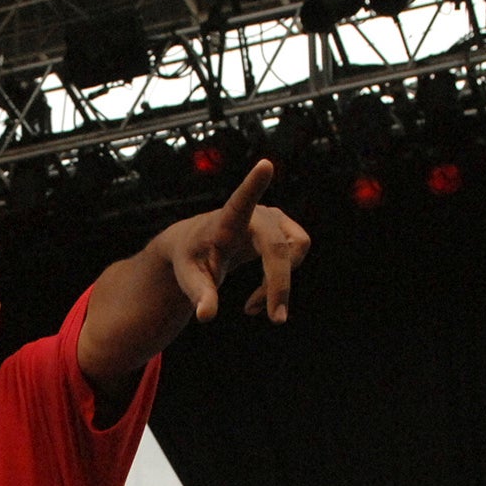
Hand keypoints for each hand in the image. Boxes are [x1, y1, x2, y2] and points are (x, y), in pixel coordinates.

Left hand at [170, 160, 309, 324]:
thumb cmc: (190, 258)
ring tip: (251, 307)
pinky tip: (259, 298)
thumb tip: (206, 315)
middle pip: (279, 248)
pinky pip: (297, 255)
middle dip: (279, 285)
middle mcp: (255, 214)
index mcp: (226, 221)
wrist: (197, 245)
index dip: (253, 185)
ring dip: (279, 284)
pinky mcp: (284, 228)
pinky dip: (281, 281)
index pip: (241, 201)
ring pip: (295, 252)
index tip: (265, 165)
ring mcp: (273, 218)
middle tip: (275, 320)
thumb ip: (199, 294)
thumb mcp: (189, 278)